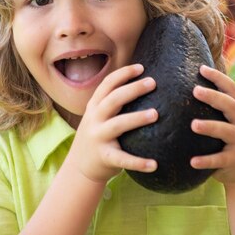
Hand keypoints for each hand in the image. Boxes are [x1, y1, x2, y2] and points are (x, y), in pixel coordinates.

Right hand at [68, 63, 158, 182]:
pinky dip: (138, 162)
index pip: (107, 84)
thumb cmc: (99, 136)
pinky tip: (154, 164)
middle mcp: (94, 119)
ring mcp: (98, 137)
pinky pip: (123, 159)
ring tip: (155, 114)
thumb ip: (113, 103)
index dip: (123, 74)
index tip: (141, 67)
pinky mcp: (104, 157)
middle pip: (113, 99)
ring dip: (136, 118)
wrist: (79, 167)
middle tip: (152, 83)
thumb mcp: (99, 116)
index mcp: (94, 106)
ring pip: (118, 124)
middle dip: (133, 89)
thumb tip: (143, 83)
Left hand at [190, 65, 234, 185]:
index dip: (218, 77)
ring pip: (227, 131)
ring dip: (210, 127)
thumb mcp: (224, 119)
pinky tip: (192, 161)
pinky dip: (207, 160)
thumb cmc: (225, 138)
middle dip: (214, 97)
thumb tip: (182, 83)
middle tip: (195, 90)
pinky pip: (220, 159)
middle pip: (230, 105)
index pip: (231, 88)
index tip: (201, 68)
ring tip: (193, 125)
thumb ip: (212, 105)